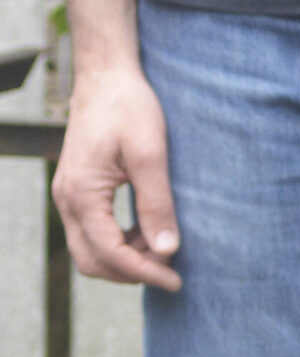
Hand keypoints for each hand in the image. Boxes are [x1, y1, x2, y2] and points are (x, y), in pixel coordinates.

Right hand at [53, 61, 180, 287]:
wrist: (106, 76)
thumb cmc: (128, 107)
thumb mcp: (150, 153)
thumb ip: (157, 203)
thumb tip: (167, 249)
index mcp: (82, 194)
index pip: (110, 253)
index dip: (144, 272)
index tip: (175, 280)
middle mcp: (67, 200)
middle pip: (92, 261)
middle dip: (131, 272)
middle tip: (170, 270)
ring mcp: (68, 196)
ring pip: (90, 249)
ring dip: (124, 258)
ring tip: (162, 247)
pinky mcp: (77, 190)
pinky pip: (92, 231)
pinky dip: (118, 241)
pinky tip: (147, 229)